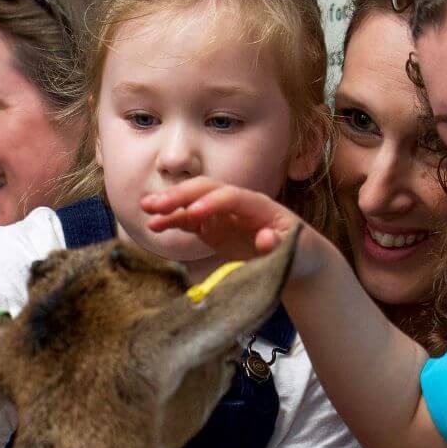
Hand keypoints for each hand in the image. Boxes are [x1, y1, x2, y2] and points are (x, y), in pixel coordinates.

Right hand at [140, 179, 319, 276]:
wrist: (296, 257)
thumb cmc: (299, 253)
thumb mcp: (297, 253)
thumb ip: (282, 246)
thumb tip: (267, 238)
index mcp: (259, 206)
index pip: (232, 197)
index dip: (212, 202)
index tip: (193, 212)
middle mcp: (237, 205)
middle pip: (207, 189)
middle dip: (182, 195)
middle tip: (156, 204)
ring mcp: (223, 214)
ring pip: (192, 201)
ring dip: (170, 204)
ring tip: (147, 210)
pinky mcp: (212, 227)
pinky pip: (189, 220)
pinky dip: (172, 221)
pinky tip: (154, 225)